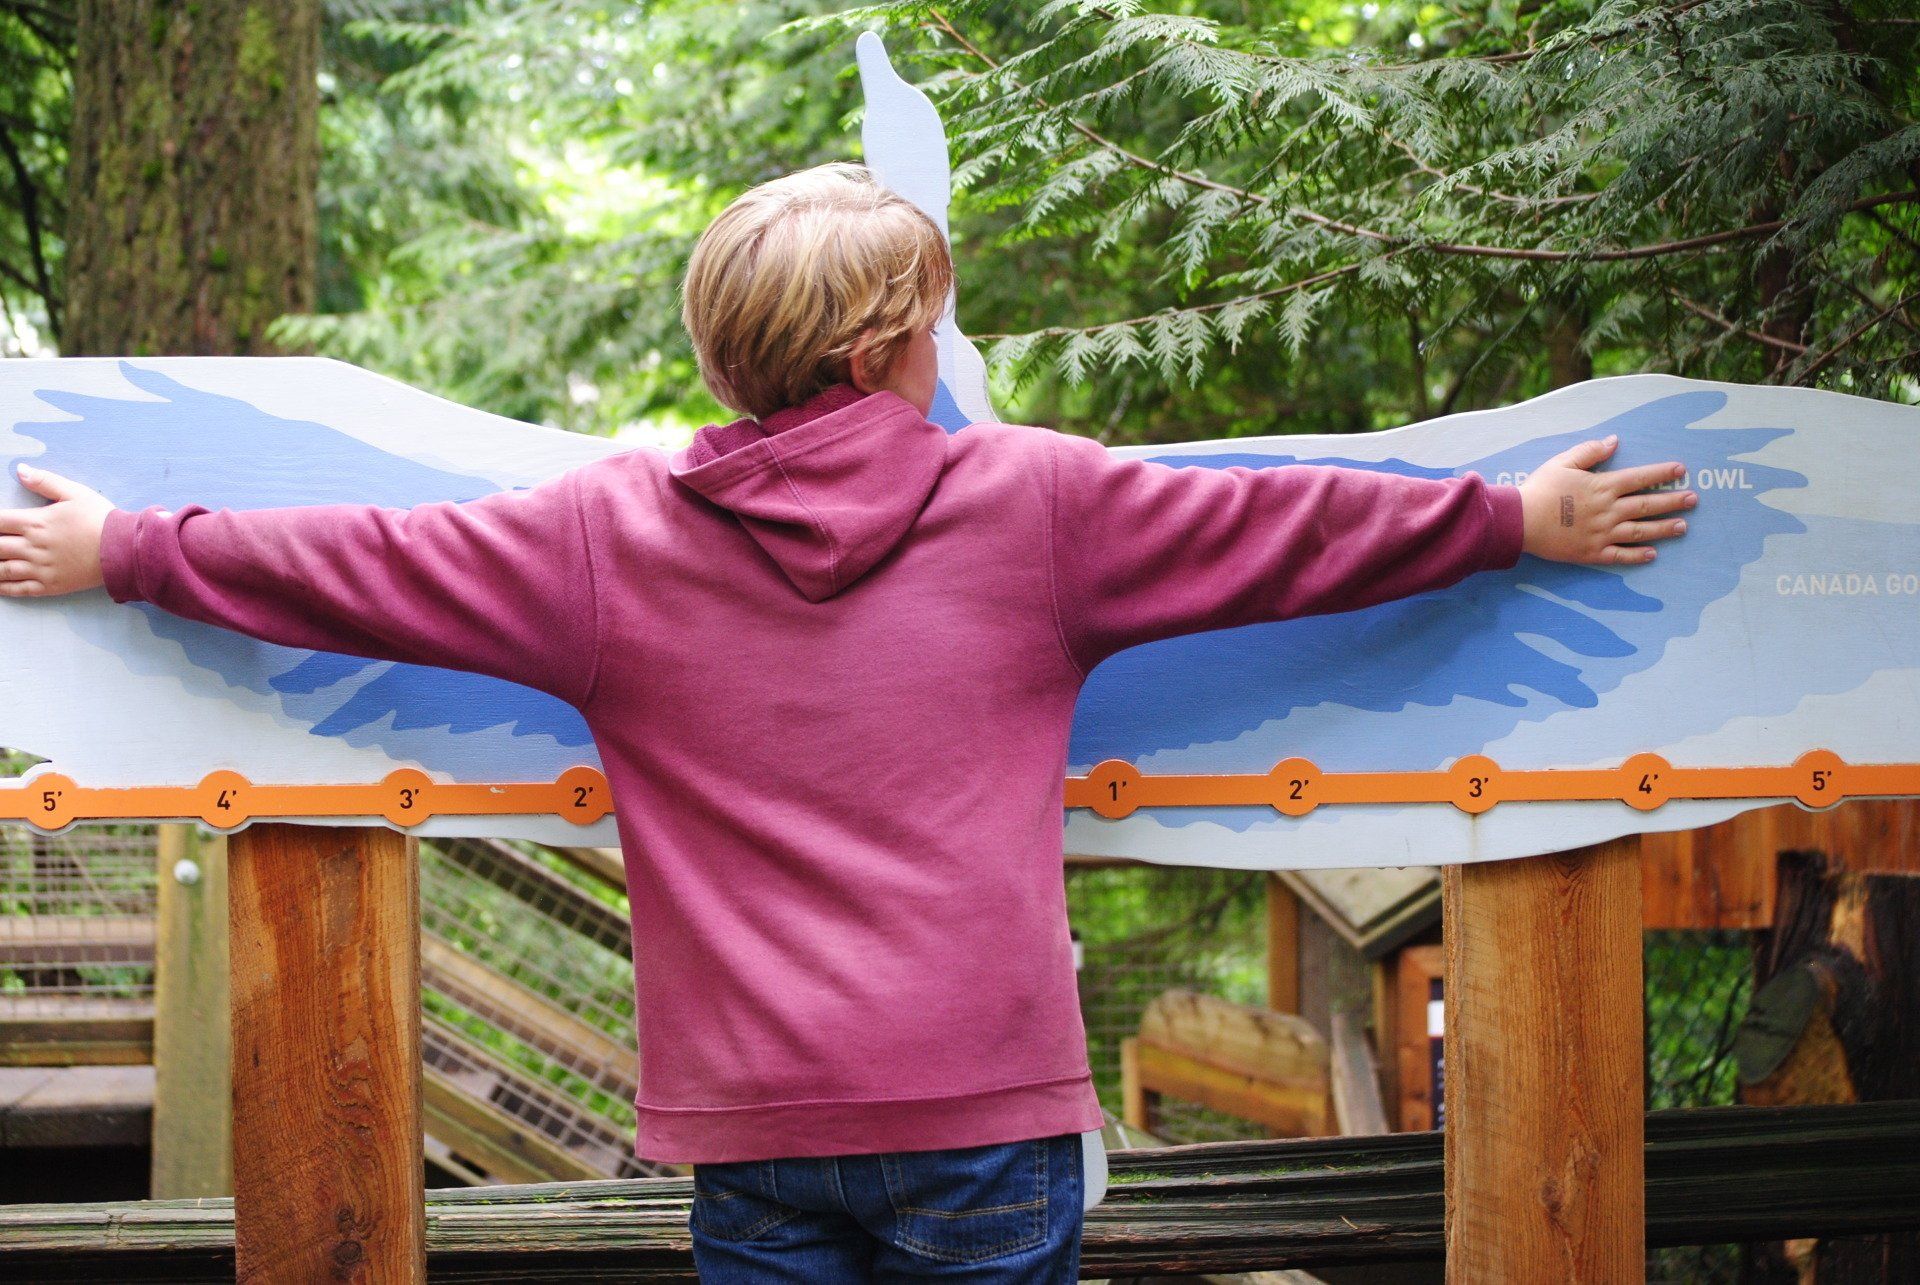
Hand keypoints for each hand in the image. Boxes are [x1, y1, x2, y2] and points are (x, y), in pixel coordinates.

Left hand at [0, 464, 113, 596]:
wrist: (124, 549)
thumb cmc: (101, 519)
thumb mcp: (76, 493)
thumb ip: (45, 481)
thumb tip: (20, 470)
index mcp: (35, 522)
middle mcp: (32, 547)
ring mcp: (40, 568)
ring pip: (2, 569)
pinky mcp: (50, 586)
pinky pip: (19, 589)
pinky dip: (3, 588)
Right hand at [1518, 435, 1694, 565]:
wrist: (1521, 521)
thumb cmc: (1540, 489)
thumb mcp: (1563, 462)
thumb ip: (1590, 451)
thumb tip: (1614, 441)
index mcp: (1603, 486)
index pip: (1641, 478)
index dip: (1662, 473)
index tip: (1681, 470)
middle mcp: (1609, 510)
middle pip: (1647, 505)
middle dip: (1673, 501)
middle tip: (1693, 500)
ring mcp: (1603, 533)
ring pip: (1640, 531)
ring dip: (1664, 528)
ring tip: (1683, 527)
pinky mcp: (1592, 552)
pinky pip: (1620, 555)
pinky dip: (1637, 556)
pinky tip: (1652, 554)